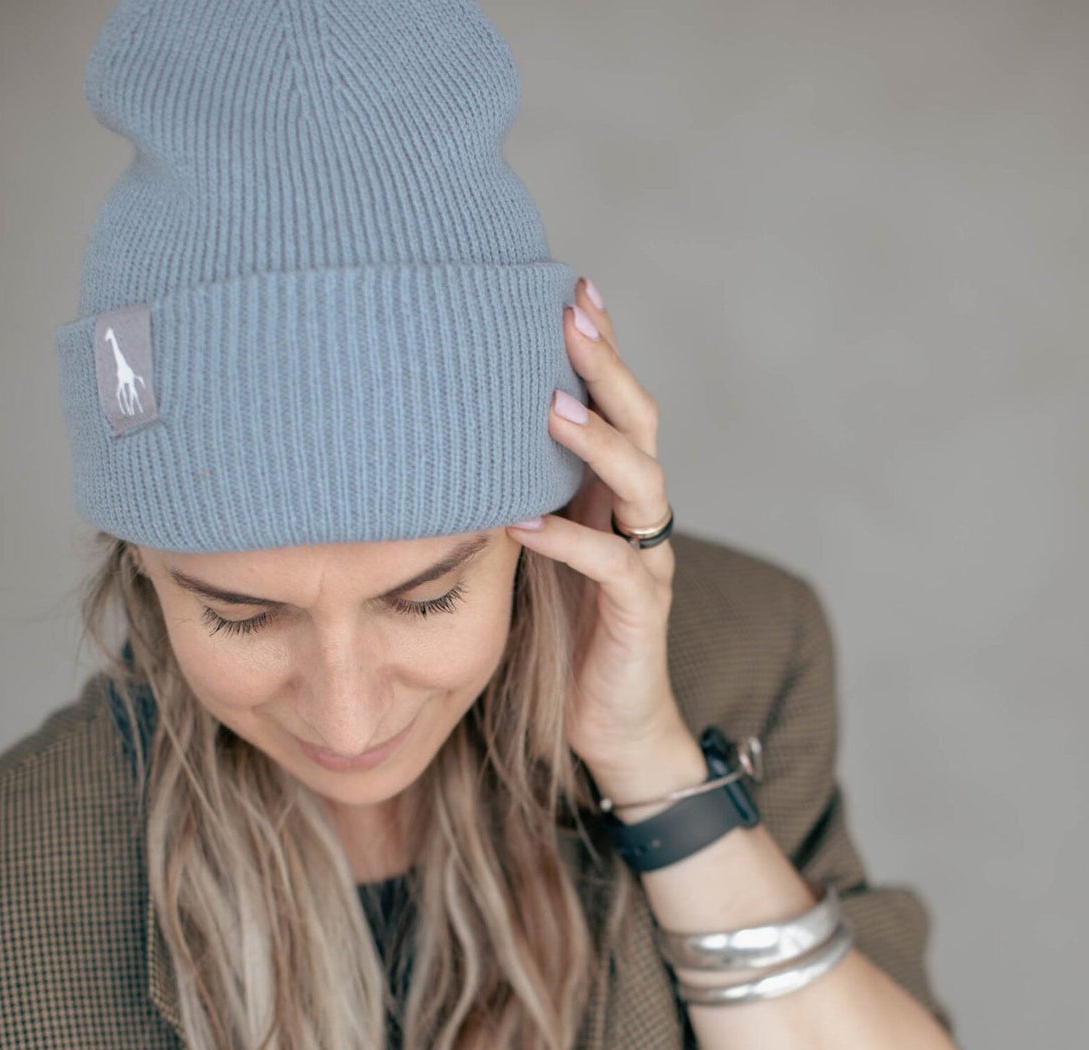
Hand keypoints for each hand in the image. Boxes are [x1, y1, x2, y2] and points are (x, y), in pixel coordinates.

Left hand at [506, 279, 689, 790]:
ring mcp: (647, 561)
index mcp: (614, 495)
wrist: (613, 725)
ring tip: (551, 406)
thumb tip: (440, 442)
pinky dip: (569, 541)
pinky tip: (524, 521)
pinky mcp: (639, 613)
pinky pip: (613, 567)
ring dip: (597, 441)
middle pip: (639, 423)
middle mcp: (640, 516)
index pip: (615, 405)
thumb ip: (514, 496)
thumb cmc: (568, 636)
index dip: (600, 347)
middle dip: (608, 366)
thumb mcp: (536, 551)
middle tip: (572, 313)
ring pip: (641, 484)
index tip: (569, 285)